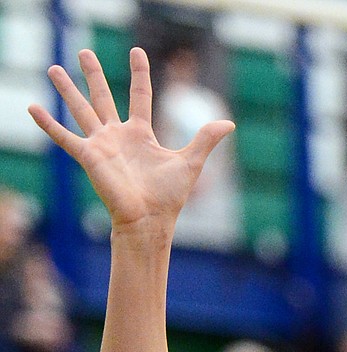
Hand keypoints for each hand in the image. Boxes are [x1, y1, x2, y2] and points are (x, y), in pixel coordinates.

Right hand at [28, 47, 233, 234]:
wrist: (150, 220)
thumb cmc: (169, 197)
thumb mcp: (190, 162)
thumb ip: (205, 139)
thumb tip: (229, 123)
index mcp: (141, 134)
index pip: (140, 96)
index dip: (139, 74)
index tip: (136, 51)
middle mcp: (118, 136)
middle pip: (103, 97)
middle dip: (94, 74)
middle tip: (84, 51)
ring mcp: (101, 145)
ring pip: (81, 109)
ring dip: (66, 90)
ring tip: (53, 68)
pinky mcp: (89, 157)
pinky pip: (64, 138)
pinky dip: (48, 124)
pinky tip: (32, 108)